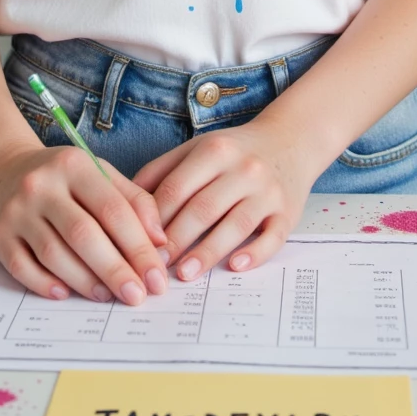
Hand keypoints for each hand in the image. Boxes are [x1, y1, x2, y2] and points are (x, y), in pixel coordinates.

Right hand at [0, 144, 169, 304]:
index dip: (138, 246)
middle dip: (115, 270)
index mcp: (74, 166)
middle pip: (83, 234)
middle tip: (137, 296)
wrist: (2, 168)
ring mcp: (16, 211)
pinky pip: (22, 267)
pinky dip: (45, 284)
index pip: (112, 209)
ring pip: (54, 254)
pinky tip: (66, 294)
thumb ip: (134, 201)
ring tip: (108, 296)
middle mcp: (42, 185)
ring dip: (84, 281)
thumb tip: (160, 241)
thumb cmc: (62, 178)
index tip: (156, 276)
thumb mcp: (98, 174)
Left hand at [134, 120, 315, 280]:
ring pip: (235, 224)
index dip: (155, 218)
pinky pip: (272, 237)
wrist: (290, 140)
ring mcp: (268, 191)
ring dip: (208, 251)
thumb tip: (125, 202)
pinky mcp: (288, 213)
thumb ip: (161, 171)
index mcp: (214, 150)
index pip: (177, 187)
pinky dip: (255, 253)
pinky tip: (235, 266)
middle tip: (156, 266)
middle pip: (203, 208)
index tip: (138, 243)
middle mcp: (243, 169)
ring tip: (185, 274)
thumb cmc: (234, 151)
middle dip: (176, 240)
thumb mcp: (196, 148)